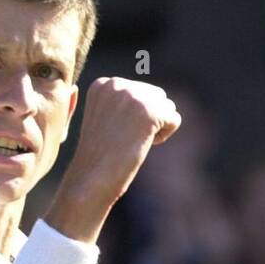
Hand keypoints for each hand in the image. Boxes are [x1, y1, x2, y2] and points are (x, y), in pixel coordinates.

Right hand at [46, 78, 180, 242]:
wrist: (91, 179)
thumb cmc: (99, 158)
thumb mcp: (104, 120)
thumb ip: (123, 102)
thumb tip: (157, 96)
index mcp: (102, 84)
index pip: (139, 91)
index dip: (134, 117)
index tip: (115, 133)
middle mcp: (117, 84)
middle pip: (155, 95)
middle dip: (149, 119)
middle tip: (125, 140)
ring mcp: (133, 96)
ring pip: (167, 106)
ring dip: (157, 127)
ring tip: (132, 142)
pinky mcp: (149, 111)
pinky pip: (174, 119)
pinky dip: (164, 135)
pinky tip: (144, 144)